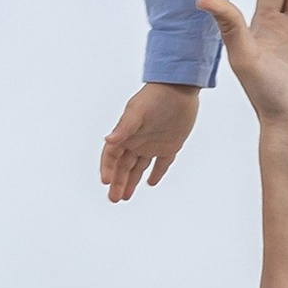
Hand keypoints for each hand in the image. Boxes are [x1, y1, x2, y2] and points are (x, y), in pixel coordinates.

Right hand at [99, 79, 201, 203]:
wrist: (180, 89)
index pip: (112, 155)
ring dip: (131, 182)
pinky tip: (150, 183)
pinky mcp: (170, 146)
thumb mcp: (137, 113)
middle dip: (117, 182)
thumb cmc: (155, 97)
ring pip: (138, 168)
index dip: (108, 168)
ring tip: (125, 197)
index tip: (107, 182)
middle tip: (114, 198)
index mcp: (126, 133)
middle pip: (123, 166)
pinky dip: (156, 173)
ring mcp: (153, 144)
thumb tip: (108, 140)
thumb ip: (124, 129)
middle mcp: (137, 141)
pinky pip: (161, 164)